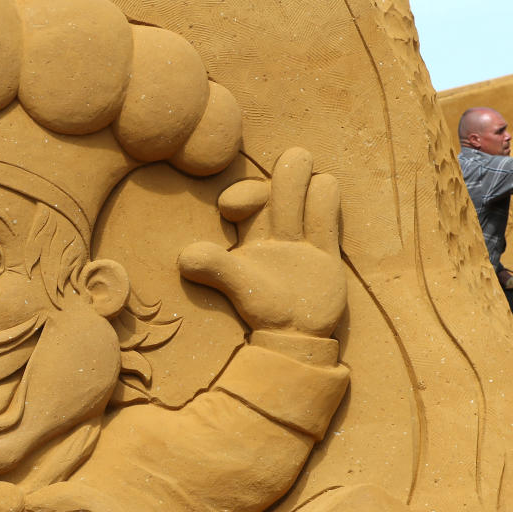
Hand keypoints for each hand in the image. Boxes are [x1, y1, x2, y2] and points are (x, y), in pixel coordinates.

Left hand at [177, 147, 346, 336]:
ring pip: (309, 189)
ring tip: (315, 184)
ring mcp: (304, 239)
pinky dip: (326, 198)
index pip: (248, 196)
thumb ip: (216, 269)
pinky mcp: (328, 251)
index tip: (231, 210)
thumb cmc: (264, 310)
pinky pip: (328, 213)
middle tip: (283, 186)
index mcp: (252, 236)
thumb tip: (185, 258)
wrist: (297, 336)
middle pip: (283, 182)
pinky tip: (323, 193)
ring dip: (309, 182)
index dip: (244, 193)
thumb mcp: (239, 287)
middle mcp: (277, 231)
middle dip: (287, 173)